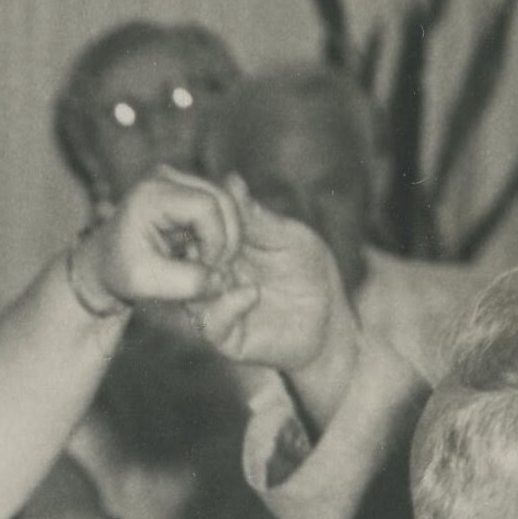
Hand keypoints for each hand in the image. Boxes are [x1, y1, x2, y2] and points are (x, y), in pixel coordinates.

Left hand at [87, 166, 244, 315]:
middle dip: (226, 240)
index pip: (205, 206)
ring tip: (203, 263)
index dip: (216, 241)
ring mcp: (179, 179)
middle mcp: (167, 177)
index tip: (205, 269)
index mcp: (151, 194)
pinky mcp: (189, 189)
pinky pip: (222, 208)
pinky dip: (221, 234)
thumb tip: (223, 279)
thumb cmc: (120, 273)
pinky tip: (202, 254)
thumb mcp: (147, 283)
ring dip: (225, 239)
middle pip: (222, 199)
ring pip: (228, 203)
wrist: (105, 262)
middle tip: (211, 270)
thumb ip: (187, 283)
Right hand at [179, 192, 358, 384]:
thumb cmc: (311, 274)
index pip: (197, 232)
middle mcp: (214, 278)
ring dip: (209, 277)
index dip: (200, 218)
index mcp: (224, 250)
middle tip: (214, 236)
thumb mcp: (287, 237)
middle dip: (197, 246)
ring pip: (191, 293)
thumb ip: (256, 217)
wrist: (331, 321)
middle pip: (187, 261)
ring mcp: (218, 308)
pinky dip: (227, 307)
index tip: (214, 206)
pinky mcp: (229, 338)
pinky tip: (252, 294)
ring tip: (231, 265)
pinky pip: (211, 325)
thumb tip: (230, 180)